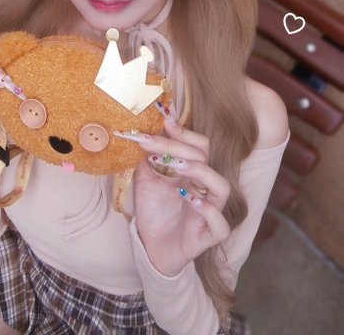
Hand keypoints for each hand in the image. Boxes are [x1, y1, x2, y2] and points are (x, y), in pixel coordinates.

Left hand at [133, 119, 230, 275]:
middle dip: (178, 147)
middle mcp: (205, 188)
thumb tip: (143, 129)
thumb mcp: (145, 178)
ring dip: (200, 172)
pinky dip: (208, 211)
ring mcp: (211, 211)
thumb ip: (148, 156)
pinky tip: (190, 201)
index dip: (183, 131)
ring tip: (176, 168)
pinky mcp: (209, 236)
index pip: (198, 144)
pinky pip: (220, 225)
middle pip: (205, 158)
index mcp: (194, 171)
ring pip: (221, 187)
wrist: (150, 247)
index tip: (162, 118)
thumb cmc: (153, 211)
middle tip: (152, 144)